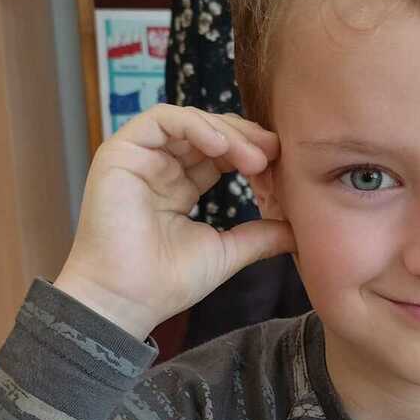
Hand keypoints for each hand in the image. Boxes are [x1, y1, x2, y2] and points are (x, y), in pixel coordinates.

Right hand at [54, 104, 295, 339]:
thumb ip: (260, 236)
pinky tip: (222, 146)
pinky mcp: (121, 151)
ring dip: (228, 133)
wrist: (126, 300)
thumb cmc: (166, 283)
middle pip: (210, 132)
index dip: (252, 154)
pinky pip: (161, 119)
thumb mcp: (226, 252)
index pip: (222, 154)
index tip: (281, 170)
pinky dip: (195, 125)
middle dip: (246, 139)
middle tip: (274, 155)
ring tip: (254, 158)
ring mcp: (140, 157)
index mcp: (181, 187)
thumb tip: (299, 231)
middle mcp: (160, 167)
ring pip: (190, 121)